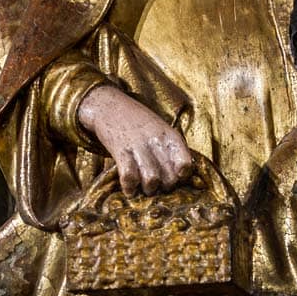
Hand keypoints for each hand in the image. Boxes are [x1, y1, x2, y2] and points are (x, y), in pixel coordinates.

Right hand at [76, 85, 193, 195]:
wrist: (109, 106)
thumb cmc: (138, 122)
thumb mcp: (161, 130)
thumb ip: (171, 149)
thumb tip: (182, 175)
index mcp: (170, 136)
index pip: (186, 164)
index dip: (182, 176)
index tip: (175, 176)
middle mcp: (156, 141)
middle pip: (170, 178)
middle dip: (164, 187)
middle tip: (158, 184)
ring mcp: (138, 146)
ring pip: (152, 181)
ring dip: (148, 189)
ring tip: (144, 186)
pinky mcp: (120, 151)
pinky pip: (129, 177)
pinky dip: (129, 187)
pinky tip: (129, 186)